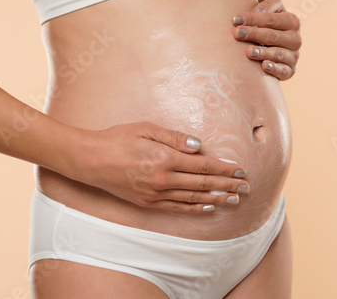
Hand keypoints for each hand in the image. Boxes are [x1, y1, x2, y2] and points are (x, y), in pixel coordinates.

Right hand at [65, 121, 249, 213]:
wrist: (90, 160)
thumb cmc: (117, 139)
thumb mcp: (146, 128)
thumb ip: (174, 137)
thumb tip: (198, 146)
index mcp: (164, 158)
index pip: (203, 165)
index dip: (224, 169)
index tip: (240, 171)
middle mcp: (163, 179)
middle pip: (202, 183)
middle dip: (227, 186)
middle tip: (246, 188)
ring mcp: (155, 194)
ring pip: (193, 198)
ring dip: (216, 199)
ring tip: (234, 200)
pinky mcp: (147, 202)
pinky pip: (177, 208)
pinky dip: (194, 208)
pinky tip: (208, 207)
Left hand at [232, 0, 301, 80]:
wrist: (279, 45)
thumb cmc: (269, 25)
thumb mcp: (270, 12)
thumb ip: (265, 7)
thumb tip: (258, 11)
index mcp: (292, 21)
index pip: (270, 19)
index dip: (252, 18)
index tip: (235, 20)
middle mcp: (295, 39)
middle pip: (272, 36)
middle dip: (253, 34)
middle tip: (237, 34)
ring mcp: (294, 55)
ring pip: (278, 54)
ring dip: (263, 52)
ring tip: (248, 51)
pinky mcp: (290, 70)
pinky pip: (283, 70)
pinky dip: (274, 68)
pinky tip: (263, 66)